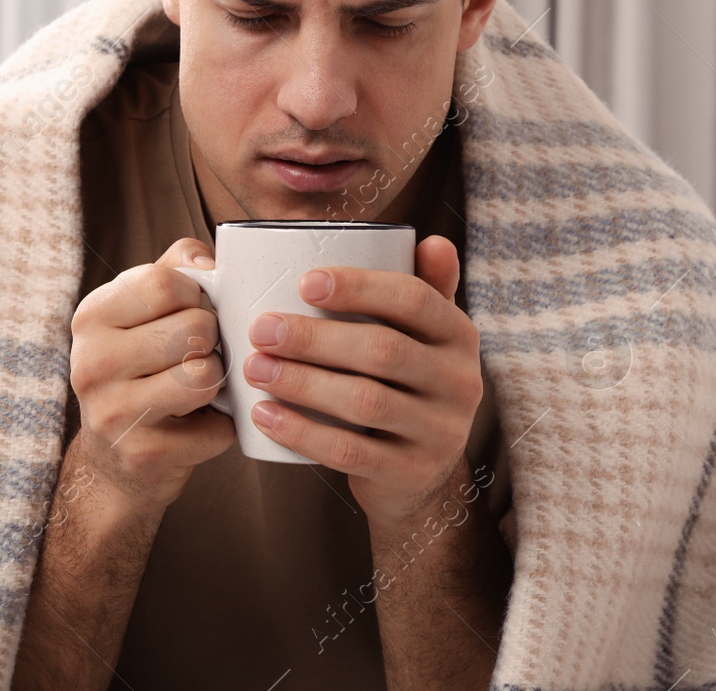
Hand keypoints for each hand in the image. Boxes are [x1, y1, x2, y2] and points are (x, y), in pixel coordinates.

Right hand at [67, 237, 236, 518]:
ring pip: (205, 375)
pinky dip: (220, 427)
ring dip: (217, 381)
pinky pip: (216, 428)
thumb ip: (180, 267)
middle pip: (194, 328)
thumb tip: (213, 264)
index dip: (196, 296)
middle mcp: (91, 363)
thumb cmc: (143, 366)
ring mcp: (112, 413)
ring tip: (197, 387)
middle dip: (212, 340)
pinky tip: (195, 425)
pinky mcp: (142, 455)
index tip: (190, 313)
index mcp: (92, 317)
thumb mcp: (147, 308)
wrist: (115, 458)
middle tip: (196, 356)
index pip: (165, 283)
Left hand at [242, 234, 482, 527]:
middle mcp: (460, 381)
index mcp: (459, 335)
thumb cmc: (406, 385)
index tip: (304, 283)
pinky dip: (302, 433)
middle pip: (382, 350)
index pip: (414, 300)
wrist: (420, 475)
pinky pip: (349, 452)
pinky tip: (265, 415)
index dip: (359, 288)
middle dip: (314, 338)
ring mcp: (440, 431)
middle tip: (260, 329)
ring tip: (254, 368)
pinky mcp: (411, 473)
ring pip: (364, 402)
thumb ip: (423, 288)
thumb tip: (430, 241)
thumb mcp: (423, 337)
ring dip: (301, 383)